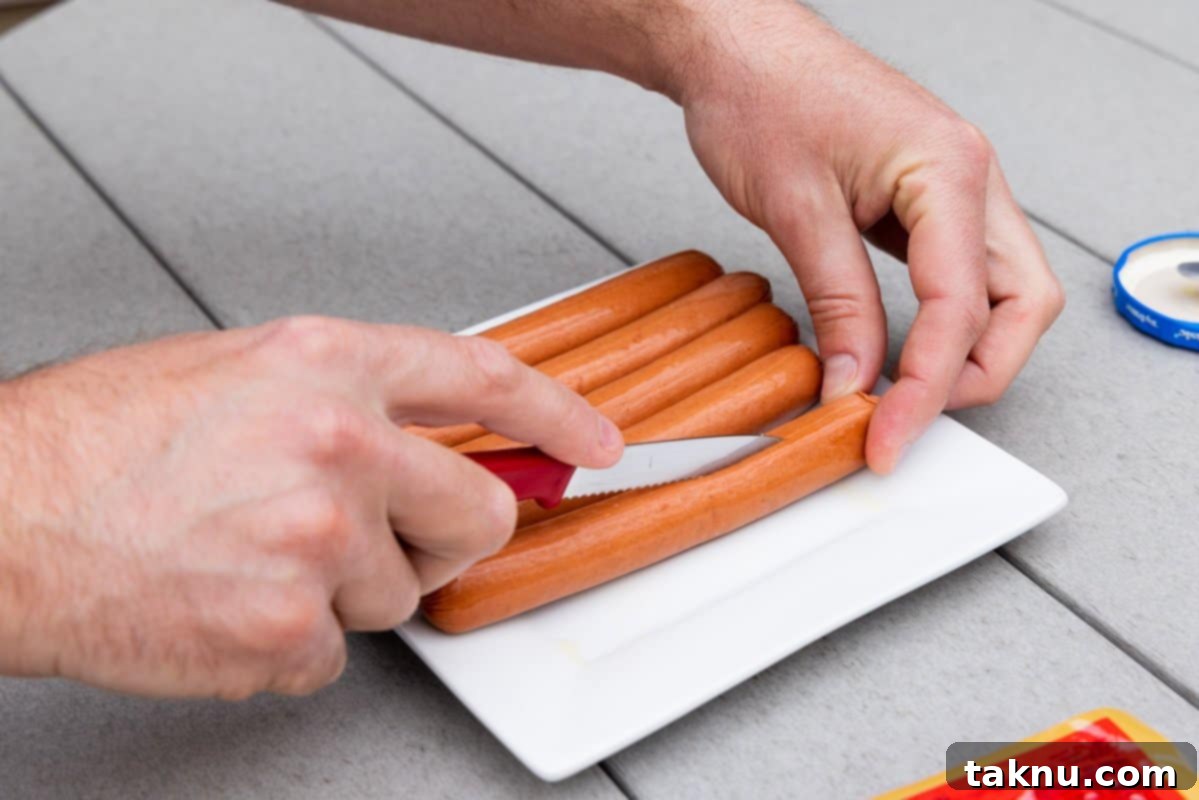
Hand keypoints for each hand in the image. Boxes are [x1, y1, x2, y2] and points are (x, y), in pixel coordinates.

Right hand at [0, 317, 620, 697]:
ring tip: (253, 557)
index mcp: (325, 364)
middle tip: (385, 539)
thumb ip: (347, 399)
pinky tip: (226, 601)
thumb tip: (425, 438)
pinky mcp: (291, 627)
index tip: (592, 443)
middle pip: (478, 513)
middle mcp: (338, 441)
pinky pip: (337, 651)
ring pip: (403, 592)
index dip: (555, 414)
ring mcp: (320, 538)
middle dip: (447, 537)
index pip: (484, 377)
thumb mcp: (234, 374)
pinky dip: (290, 642)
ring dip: (345, 589)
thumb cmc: (93, 444)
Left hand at [670, 0, 1063, 471]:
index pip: (962, 306)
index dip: (928, 386)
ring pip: (1004, 293)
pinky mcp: (927, 202)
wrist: (737, 45)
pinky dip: (943, 324)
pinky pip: (962, 276)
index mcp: (948, 169)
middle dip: (977, 375)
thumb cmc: (761, 95)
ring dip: (968, 353)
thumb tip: (857, 382)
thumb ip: (838, 303)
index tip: (886, 437)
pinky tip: (899, 351)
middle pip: (1022, 304)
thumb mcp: (794, 210)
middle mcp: (971, 178)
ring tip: (904, 396)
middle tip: (908, 421)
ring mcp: (955, 191)